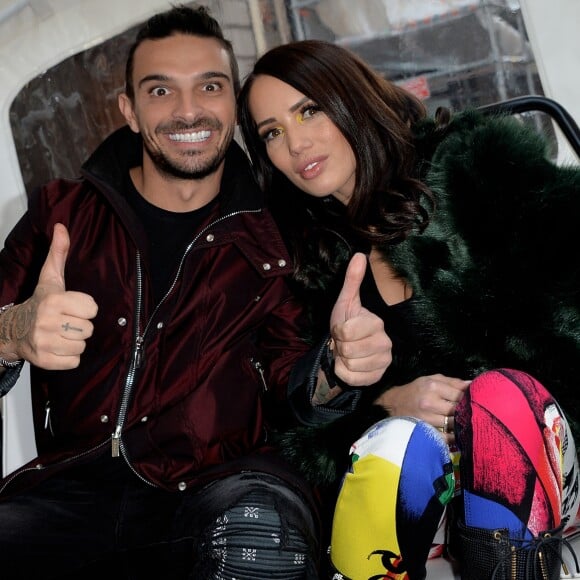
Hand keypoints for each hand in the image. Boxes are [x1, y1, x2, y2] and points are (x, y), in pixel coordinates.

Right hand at [9, 223, 97, 369]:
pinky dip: (68, 357)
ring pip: (82, 345)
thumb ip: (59, 253)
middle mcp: (47, 321)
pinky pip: (74, 361)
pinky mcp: (45, 361)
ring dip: (74, 341)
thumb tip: (61, 227)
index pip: (92, 308)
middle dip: (80, 326)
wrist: (13, 330)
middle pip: (89, 328)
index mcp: (54, 300)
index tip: (72, 307)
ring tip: (61, 334)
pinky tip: (57, 346)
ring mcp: (44, 342)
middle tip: (66, 322)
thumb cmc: (40, 302)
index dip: (85, 308)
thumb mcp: (50, 278)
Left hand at [329, 252, 391, 386]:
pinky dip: (345, 373)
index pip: (345, 332)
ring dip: (342, 359)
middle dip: (340, 346)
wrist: (347, 347)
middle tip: (344, 342)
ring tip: (348, 352)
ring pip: (350, 365)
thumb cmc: (346, 323)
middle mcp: (385, 343)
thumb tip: (359, 255)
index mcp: (377, 323)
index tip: (342, 328)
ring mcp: (383, 362)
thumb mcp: (346, 301)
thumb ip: (352, 280)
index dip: (337, 331)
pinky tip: (350, 365)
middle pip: (348, 350)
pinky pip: (352, 378)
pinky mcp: (377, 377)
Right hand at [375, 374, 470, 443]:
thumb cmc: (415, 390)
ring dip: (462, 424)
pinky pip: (446, 437)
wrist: (393, 404)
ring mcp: (427, 418)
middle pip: (458, 410)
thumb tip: (474, 385)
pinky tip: (458, 435)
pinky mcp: (425, 431)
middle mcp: (430, 402)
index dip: (470, 398)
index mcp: (433, 386)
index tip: (476, 401)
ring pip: (454, 424)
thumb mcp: (431, 379)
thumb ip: (453, 382)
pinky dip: (454, 437)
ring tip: (467, 423)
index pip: (460, 394)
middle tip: (474, 413)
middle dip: (467, 412)